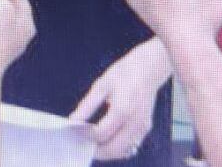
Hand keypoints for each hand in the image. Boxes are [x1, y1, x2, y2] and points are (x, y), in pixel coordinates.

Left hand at [68, 44, 166, 160]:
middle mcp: (135, 123)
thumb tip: (74, 120)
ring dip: (107, 152)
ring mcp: (142, 128)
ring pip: (123, 152)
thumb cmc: (124, 73)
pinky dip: (118, 149)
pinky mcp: (146, 129)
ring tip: (92, 143)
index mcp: (122, 110)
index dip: (86, 136)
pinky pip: (131, 146)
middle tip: (81, 144)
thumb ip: (87, 105)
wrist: (148, 68)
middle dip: (96, 150)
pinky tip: (107, 141)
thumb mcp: (101, 85)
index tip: (75, 132)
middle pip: (114, 149)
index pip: (102, 133)